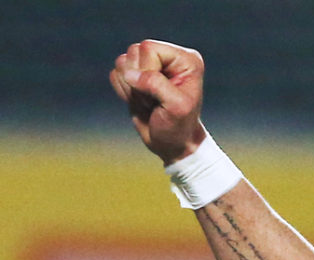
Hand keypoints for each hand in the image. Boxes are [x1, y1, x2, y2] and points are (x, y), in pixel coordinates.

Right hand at [110, 40, 206, 164]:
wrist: (172, 144)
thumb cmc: (179, 126)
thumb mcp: (175, 106)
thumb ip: (155, 84)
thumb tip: (129, 74)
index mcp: (185, 59)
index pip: (148, 48)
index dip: (147, 71)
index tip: (160, 94)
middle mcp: (168, 58)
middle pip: (133, 52)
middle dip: (139, 82)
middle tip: (155, 101)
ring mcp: (151, 66)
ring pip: (122, 62)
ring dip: (131, 88)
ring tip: (150, 102)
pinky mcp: (135, 76)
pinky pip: (115, 74)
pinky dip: (123, 91)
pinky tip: (140, 102)